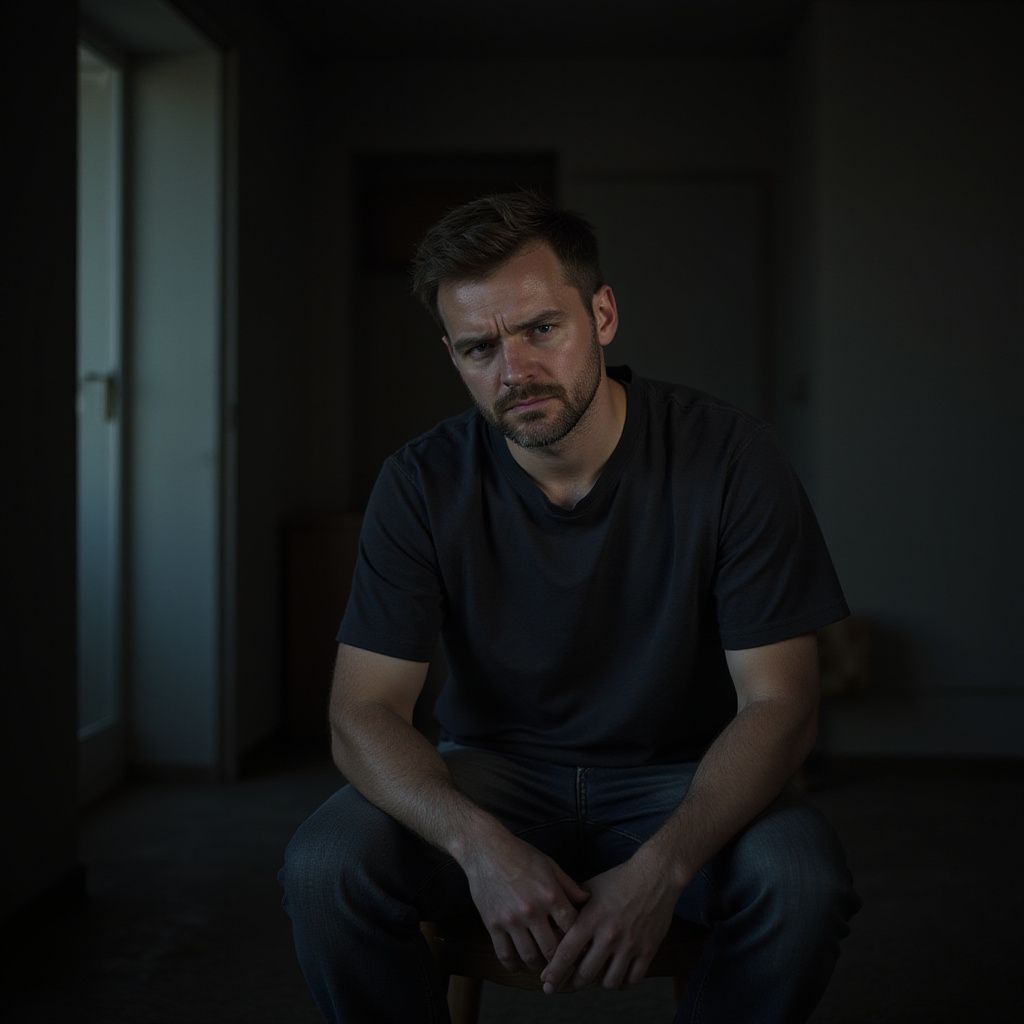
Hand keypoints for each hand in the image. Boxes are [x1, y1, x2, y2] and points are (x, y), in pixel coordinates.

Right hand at [459, 828, 590, 973]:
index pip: (571, 927)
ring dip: (538, 965)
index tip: (578, 943)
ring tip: (542, 964)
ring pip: (529, 956)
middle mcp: (532, 910)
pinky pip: (505, 954)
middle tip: (562, 962)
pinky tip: (518, 964)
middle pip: (552, 949)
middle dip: (559, 958)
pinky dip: (513, 965)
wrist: (486, 850)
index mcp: (550, 895)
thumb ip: (569, 885)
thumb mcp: (550, 864)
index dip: (577, 938)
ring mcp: (511, 920)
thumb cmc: (520, 854)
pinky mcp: (493, 924)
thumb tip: (587, 899)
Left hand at [540, 845, 684, 993]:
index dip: (554, 973)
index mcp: (591, 919)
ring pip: (610, 982)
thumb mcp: (591, 887)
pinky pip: (633, 980)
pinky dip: (623, 983)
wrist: (654, 876)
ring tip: (595, 978)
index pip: (567, 953)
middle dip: (574, 983)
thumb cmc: (619, 879)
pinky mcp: (648, 950)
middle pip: (586, 974)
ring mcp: (630, 945)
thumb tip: (555, 923)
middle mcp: (609, 935)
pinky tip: (618, 977)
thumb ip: (573, 906)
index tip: (547, 985)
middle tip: (568, 986)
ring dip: (599, 983)